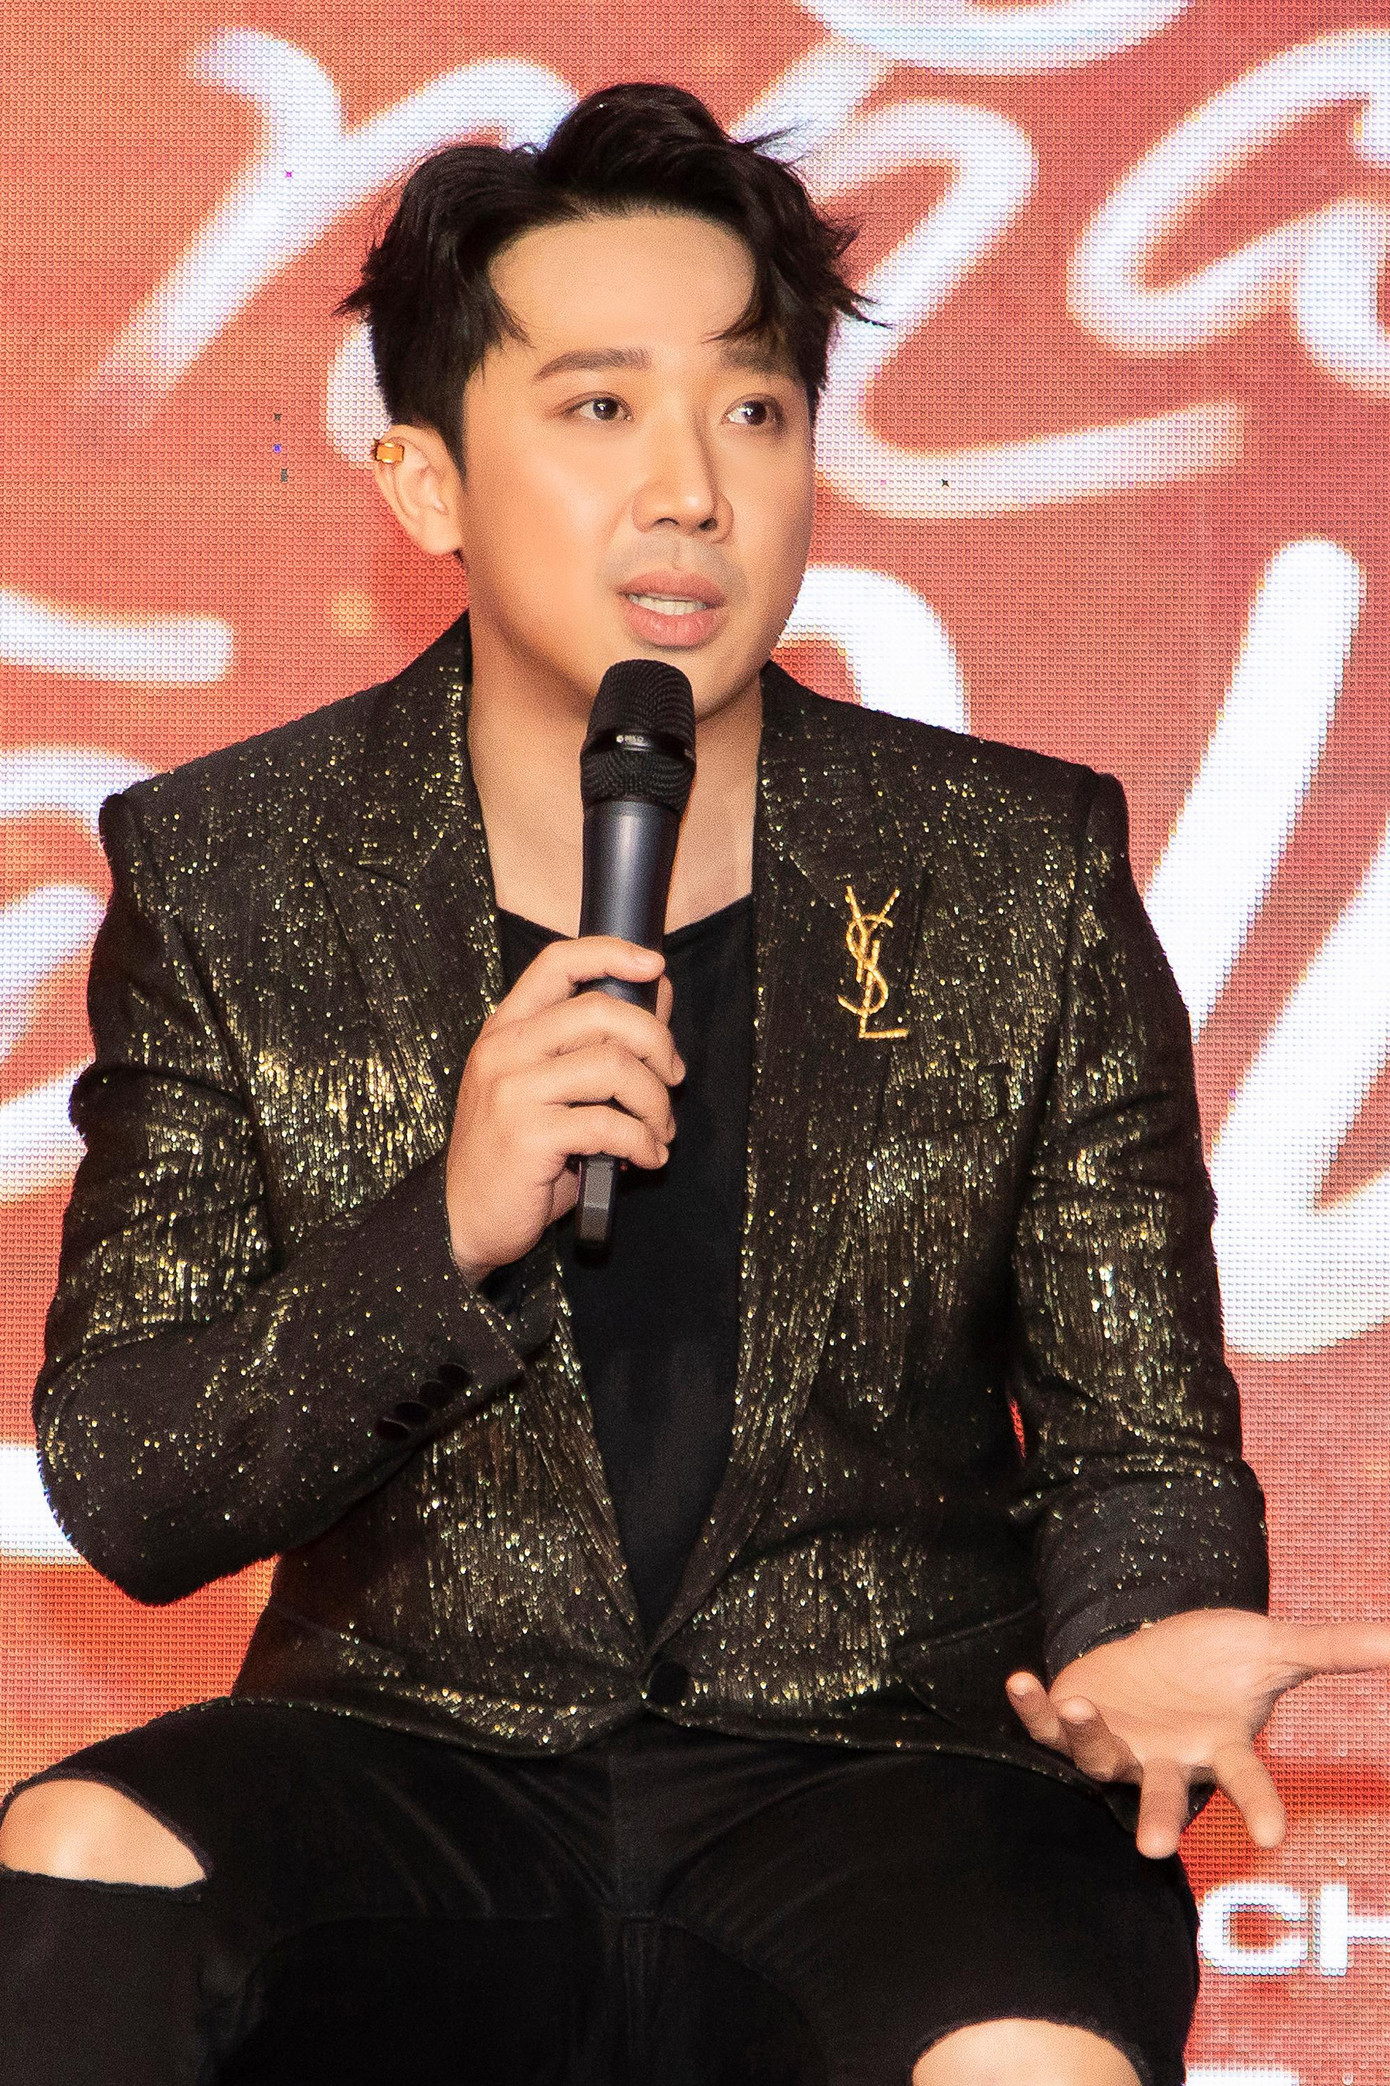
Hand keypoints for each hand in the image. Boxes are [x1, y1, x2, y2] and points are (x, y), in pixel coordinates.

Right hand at [445, 935, 682, 1280]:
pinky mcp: (528, 1136)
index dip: (610, 953)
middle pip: (600, 1011)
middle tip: (672, 1077)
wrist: (462, 1219)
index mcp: (507, 1030)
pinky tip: (647, 1157)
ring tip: (659, 1129)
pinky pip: (609, 1123)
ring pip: (613, 1066)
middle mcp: (505, 1051)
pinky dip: (644, 1142)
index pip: (557, 963)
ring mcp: (512, 1091)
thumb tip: (656, 997)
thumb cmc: (514, 1155)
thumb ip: (593, 1044)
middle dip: (656, 1042)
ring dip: (655, 1101)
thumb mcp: (547, 1089)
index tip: (653, 966)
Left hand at [1006, 1607, 1389, 1858]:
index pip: (1247, 1781)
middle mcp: (1166, 1759)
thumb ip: (1334, 1648)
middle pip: (1162, 1795)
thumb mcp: (1275, 1647)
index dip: (1259, 1806)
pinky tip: (1019, 1681)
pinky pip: (1046, 1725)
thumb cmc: (1220, 1660)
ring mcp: (1117, 1745)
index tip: (1272, 1836)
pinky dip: (1031, 1706)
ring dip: (1087, 1738)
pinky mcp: (1072, 1721)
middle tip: (1153, 1847)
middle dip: (1157, 1818)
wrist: (1159, 1651)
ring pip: (1099, 1758)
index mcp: (1220, 1748)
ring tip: (1083, 1708)